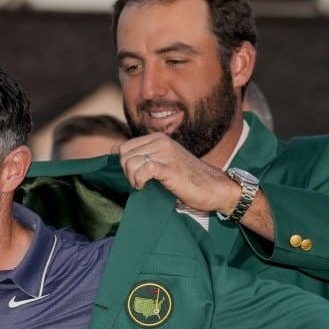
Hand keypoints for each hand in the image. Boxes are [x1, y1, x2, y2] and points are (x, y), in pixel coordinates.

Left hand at [117, 133, 236, 213]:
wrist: (215, 188)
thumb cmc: (188, 179)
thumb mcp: (163, 162)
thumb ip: (142, 156)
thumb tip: (113, 150)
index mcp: (158, 139)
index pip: (123, 147)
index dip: (123, 164)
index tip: (133, 176)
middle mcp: (161, 142)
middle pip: (124, 155)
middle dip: (125, 172)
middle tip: (138, 183)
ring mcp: (166, 154)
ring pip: (130, 162)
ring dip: (132, 178)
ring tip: (142, 185)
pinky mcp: (170, 168)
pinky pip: (143, 170)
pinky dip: (139, 181)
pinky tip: (144, 187)